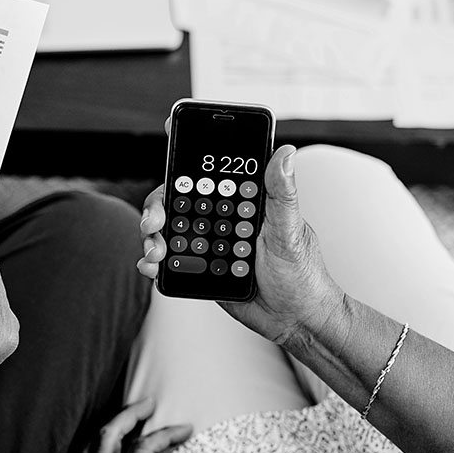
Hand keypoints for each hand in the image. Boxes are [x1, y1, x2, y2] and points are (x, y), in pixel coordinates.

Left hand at [83, 398, 191, 452]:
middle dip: (130, 413)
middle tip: (147, 404)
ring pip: (91, 445)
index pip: (144, 449)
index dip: (166, 434)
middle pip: (110, 434)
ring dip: (110, 427)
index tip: (183, 429)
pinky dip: (96, 446)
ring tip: (126, 419)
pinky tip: (104, 450)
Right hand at [137, 145, 345, 345]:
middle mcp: (221, 218)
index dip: (188, 151)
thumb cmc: (302, 273)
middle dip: (158, 205)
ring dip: (153, 236)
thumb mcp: (291, 231)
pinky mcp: (199, 269)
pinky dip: (153, 261)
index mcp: (242, 202)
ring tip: (155, 252)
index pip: (210, 171)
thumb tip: (285, 153)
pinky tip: (151, 266)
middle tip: (155, 221)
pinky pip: (170, 260)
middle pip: (178, 200)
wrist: (295, 319)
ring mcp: (207, 243)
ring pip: (169, 229)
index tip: (170, 133)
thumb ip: (282, 193)